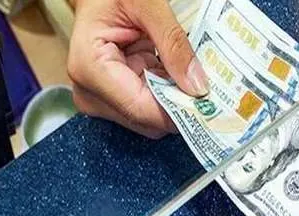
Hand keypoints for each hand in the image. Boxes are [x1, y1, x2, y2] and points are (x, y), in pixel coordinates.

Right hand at [68, 0, 207, 137]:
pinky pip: (151, 108)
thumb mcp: (148, 4)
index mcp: (89, 68)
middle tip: (207, 88)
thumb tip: (197, 86)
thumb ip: (174, 43)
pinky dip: (168, 94)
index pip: (141, 110)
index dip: (178, 112)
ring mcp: (100, 98)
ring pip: (153, 119)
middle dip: (179, 106)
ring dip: (175, 100)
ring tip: (189, 76)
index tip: (209, 106)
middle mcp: (90, 92)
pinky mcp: (114, 98)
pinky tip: (176, 75)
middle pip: (148, 121)